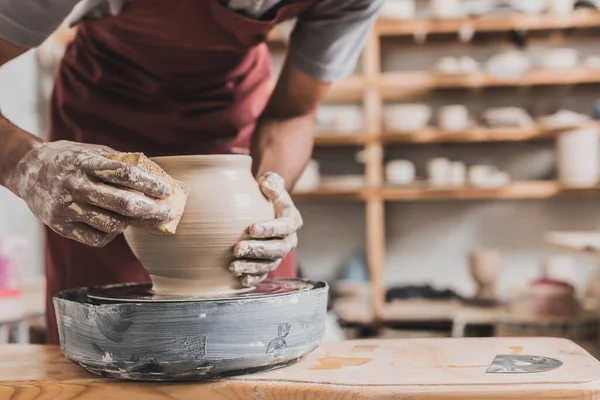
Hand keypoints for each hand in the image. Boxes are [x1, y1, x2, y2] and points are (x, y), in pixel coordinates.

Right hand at [6, 140, 173, 246]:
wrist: (28, 171)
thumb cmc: (70, 160)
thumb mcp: (92, 151)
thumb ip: (120, 162)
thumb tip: (155, 176)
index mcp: (84, 162)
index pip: (124, 174)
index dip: (149, 183)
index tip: (166, 190)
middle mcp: (74, 185)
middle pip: (122, 203)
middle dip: (151, 210)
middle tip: (167, 212)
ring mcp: (66, 207)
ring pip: (111, 224)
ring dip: (132, 222)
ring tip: (139, 216)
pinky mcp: (60, 226)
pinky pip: (96, 239)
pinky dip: (112, 235)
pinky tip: (116, 225)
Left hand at [230, 172, 301, 286]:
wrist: (265, 209)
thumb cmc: (267, 194)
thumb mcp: (271, 183)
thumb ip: (271, 181)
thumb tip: (267, 183)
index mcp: (292, 220)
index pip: (284, 226)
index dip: (269, 229)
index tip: (251, 228)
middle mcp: (289, 240)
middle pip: (277, 249)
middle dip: (257, 250)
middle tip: (237, 249)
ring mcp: (279, 255)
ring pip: (269, 265)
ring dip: (251, 267)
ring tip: (233, 266)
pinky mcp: (269, 264)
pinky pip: (263, 275)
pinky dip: (253, 279)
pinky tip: (240, 280)